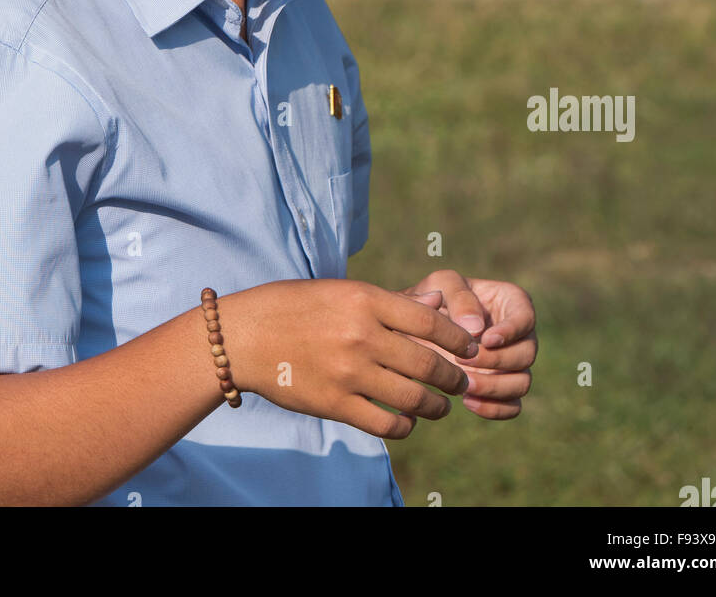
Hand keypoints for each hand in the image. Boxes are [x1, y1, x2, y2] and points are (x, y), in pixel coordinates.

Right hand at [219, 277, 481, 439]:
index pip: (430, 322)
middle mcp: (362, 335)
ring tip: (440, 406)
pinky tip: (406, 422)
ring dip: (435, 406)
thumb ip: (388, 302)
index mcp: (365, 300)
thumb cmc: (294, 306)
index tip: (470, 347)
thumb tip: (436, 305)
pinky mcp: (335, 403)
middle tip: (460, 381)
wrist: (245, 336)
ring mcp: (349, 371)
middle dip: (453, 377)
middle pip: (428, 363)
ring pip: (412, 397)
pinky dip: (403, 426)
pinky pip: (384, 423)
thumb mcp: (341, 290)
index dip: (458, 338)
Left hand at [398, 270, 536, 418]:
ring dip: (494, 387)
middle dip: (496, 361)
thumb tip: (476, 328)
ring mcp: (513, 363)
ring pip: (522, 383)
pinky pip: (512, 406)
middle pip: (527, 354)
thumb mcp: (443, 284)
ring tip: (463, 385)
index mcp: (512, 302)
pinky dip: (494, 408)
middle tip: (463, 361)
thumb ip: (460, 297)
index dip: (511, 331)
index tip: (486, 339)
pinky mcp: (503, 388)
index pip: (526, 317)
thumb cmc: (435, 297)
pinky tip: (467, 401)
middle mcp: (519, 334)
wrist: (418, 327)